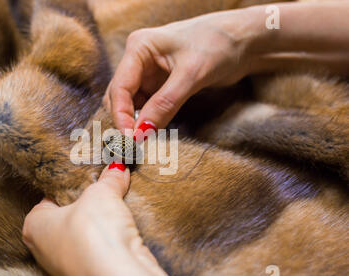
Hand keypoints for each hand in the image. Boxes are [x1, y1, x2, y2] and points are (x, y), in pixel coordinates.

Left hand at [23, 164, 190, 275]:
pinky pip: (98, 251)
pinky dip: (109, 241)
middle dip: (88, 204)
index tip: (89, 176)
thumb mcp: (101, 194)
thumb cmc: (92, 235)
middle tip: (105, 188)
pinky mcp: (89, 275)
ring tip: (116, 208)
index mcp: (34, 225)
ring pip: (84, 236)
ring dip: (101, 224)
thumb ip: (109, 180)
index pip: (50, 197)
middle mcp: (44, 249)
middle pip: (68, 216)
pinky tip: (122, 231)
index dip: (71, 185)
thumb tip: (118, 169)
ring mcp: (66, 266)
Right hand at [104, 8, 257, 130]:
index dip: (121, 115)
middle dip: (125, 120)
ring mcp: (148, 73)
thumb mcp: (191, 75)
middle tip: (133, 146)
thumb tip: (141, 133)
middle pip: (119, 97)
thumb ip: (164, 104)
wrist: (244, 41)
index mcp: (139, 47)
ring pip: (131, 104)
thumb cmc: (218, 44)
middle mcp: (139, 60)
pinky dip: (147, 121)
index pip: (120, 87)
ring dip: (135, 123)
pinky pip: (146, 107)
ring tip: (142, 142)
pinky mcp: (159, 85)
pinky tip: (151, 132)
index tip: (129, 139)